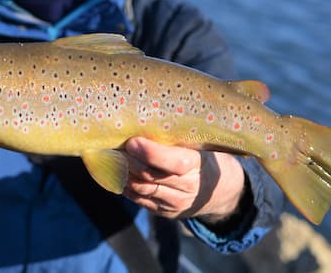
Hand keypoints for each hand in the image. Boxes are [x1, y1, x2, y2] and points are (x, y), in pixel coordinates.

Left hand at [123, 137, 244, 223]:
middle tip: (113, 145)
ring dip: (123, 173)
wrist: (219, 192)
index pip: (173, 163)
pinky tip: (118, 172)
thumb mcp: (198, 145)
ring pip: (141, 188)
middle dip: (129, 160)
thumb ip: (176, 137)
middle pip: (150, 175)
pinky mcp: (164, 212)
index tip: (132, 141)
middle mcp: (187, 188)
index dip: (150, 153)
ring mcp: (175, 203)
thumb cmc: (203, 158)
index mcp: (197, 166)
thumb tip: (144, 118)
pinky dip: (125, 185)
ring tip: (112, 156)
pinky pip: (139, 199)